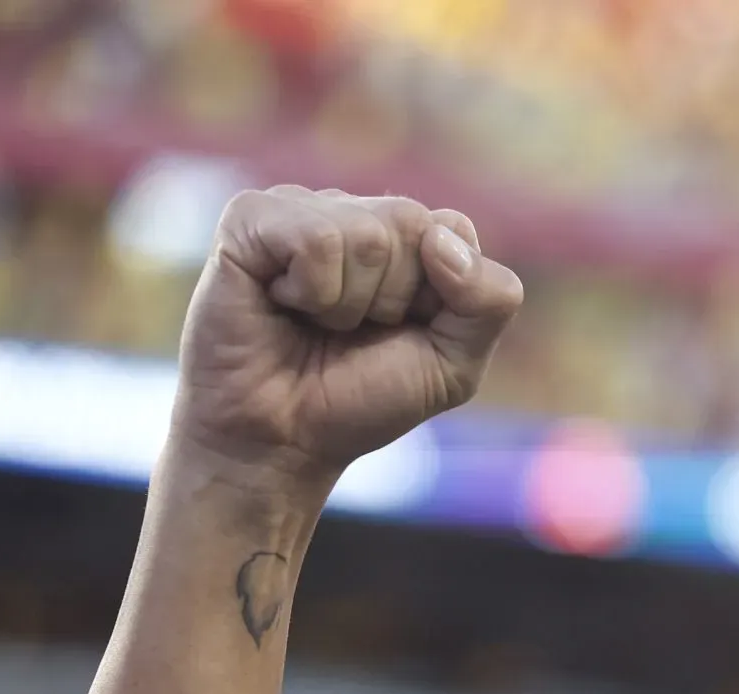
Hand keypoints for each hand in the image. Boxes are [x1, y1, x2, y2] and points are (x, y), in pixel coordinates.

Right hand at [170, 187, 523, 491]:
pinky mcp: (249, 218)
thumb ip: (489, 303)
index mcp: (404, 239)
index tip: (401, 329)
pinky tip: (282, 303)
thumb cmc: (361, 399)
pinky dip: (311, 290)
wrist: (281, 440)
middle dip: (393, 299)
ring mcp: (299, 208)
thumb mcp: (454, 365)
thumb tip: (442, 239)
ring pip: (366, 234)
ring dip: (348, 303)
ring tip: (315, 321)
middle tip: (351, 331)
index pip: (453, 229)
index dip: (439, 295)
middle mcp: (353, 212)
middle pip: (412, 223)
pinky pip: (314, 238)